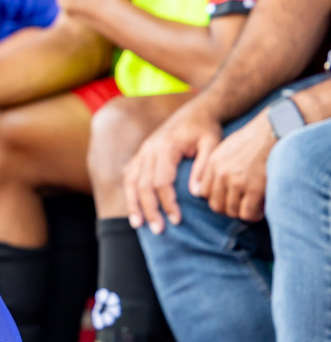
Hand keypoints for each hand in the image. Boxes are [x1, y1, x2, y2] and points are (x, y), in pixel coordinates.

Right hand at [123, 100, 222, 232]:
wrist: (195, 111)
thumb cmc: (206, 129)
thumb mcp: (212, 144)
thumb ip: (203, 167)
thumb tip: (195, 193)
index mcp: (166, 147)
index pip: (161, 181)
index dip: (167, 203)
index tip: (177, 220)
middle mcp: (149, 150)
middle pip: (143, 185)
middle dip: (150, 209)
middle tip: (159, 230)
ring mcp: (142, 152)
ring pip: (131, 182)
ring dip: (134, 205)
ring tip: (139, 225)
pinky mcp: (140, 154)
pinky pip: (128, 176)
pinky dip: (129, 193)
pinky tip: (134, 209)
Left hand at [190, 111, 274, 221]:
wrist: (275, 130)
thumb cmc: (255, 139)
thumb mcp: (227, 148)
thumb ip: (217, 166)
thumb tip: (211, 187)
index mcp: (214, 163)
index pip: (204, 192)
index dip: (216, 199)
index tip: (228, 199)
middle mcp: (222, 174)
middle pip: (216, 205)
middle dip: (228, 210)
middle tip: (241, 207)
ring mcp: (237, 182)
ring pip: (232, 211)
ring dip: (242, 213)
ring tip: (253, 207)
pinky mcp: (255, 188)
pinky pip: (248, 213)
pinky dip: (254, 215)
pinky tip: (261, 209)